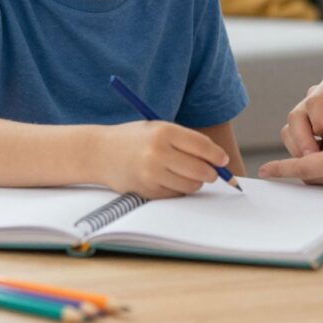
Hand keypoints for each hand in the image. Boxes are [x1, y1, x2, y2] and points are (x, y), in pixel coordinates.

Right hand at [100, 121, 227, 198]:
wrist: (100, 152)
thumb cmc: (136, 138)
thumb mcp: (160, 129)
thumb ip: (187, 141)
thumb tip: (218, 160)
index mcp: (164, 132)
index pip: (202, 146)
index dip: (217, 156)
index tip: (223, 161)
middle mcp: (157, 153)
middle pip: (200, 169)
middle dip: (211, 173)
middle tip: (212, 172)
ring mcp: (151, 173)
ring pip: (191, 185)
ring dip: (196, 182)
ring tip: (187, 173)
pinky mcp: (147, 190)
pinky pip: (176, 194)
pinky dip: (179, 189)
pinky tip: (169, 179)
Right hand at [280, 71, 322, 157]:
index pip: (315, 100)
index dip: (318, 118)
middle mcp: (320, 96)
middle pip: (297, 115)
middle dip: (302, 137)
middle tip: (314, 156)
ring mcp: (312, 115)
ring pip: (290, 130)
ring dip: (299, 148)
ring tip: (315, 163)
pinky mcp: (310, 134)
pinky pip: (296, 144)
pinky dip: (301, 156)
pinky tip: (317, 166)